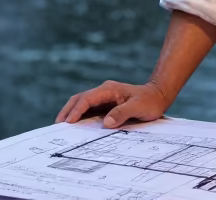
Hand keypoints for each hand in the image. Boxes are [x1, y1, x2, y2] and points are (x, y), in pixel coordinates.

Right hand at [55, 81, 171, 127]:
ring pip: (82, 103)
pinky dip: (80, 116)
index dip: (76, 110)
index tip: (69, 122)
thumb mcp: (138, 107)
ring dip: (72, 113)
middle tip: (57, 125)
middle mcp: (103, 92)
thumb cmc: (150, 101)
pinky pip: (89, 109)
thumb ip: (122, 113)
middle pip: (79, 99)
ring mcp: (104, 97)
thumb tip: (106, 123)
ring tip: (62, 126)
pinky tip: (76, 126)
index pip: (87, 99)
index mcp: (108, 90)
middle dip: (67, 111)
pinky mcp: (105, 104)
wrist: (158, 95)